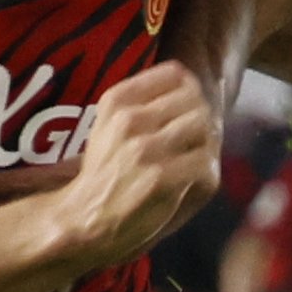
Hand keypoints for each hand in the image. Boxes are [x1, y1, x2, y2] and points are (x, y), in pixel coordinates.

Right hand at [40, 62, 220, 265]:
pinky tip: (191, 182)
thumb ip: (142, 101)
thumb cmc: (104, 172)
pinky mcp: (160, 177)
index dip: (192, 91)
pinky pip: (204, 162)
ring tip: (193, 160)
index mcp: (116, 100)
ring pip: (204, 127)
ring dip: (206, 146)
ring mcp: (145, 148)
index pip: (175, 73)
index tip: (188, 111)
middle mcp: (129, 118)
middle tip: (196, 141)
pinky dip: (205, 173)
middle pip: (195, 100)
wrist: (85, 218)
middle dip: (203, 121)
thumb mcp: (109, 124)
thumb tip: (190, 82)